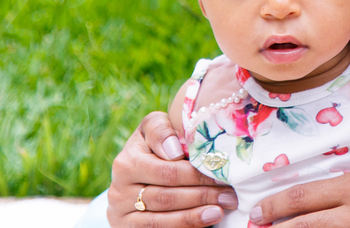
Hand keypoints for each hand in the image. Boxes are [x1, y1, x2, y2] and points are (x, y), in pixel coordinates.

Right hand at [107, 111, 237, 227]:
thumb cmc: (155, 147)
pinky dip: (184, 226)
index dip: (196, 174)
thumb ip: (162, 130)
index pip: (167, 170)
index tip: (221, 173)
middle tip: (230, 194)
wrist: (136, 178)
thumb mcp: (154, 131)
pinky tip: (206, 221)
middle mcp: (118, 189)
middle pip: (166, 195)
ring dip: (195, 215)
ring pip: (161, 218)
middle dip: (202, 195)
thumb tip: (174, 150)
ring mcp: (121, 213)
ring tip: (221, 209)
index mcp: (126, 161)